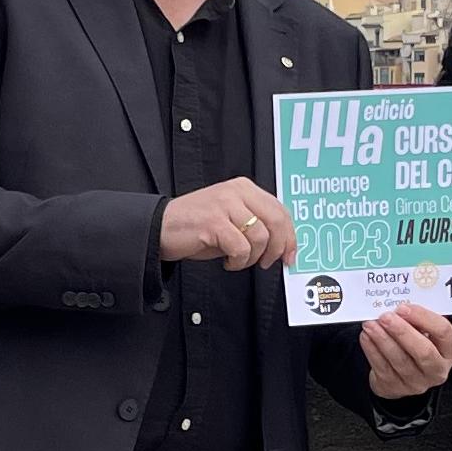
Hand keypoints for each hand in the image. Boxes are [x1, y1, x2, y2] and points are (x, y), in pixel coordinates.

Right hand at [160, 177, 296, 271]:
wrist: (161, 227)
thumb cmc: (195, 225)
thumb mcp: (231, 217)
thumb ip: (254, 223)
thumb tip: (280, 244)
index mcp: (244, 188)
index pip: (280, 210)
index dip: (290, 236)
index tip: (290, 254)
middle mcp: (236, 192)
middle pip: (276, 220)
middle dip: (278, 248)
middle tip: (267, 262)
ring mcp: (225, 205)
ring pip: (260, 237)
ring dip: (252, 257)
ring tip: (238, 260)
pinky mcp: (214, 222)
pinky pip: (241, 248)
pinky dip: (238, 261)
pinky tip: (227, 261)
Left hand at [358, 303, 451, 399]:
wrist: (400, 373)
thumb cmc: (415, 346)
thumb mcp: (424, 332)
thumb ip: (418, 321)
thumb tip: (400, 308)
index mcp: (449, 351)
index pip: (444, 333)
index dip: (424, 318)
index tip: (404, 308)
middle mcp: (437, 369)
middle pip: (423, 351)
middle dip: (402, 332)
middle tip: (386, 317)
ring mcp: (416, 382)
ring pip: (400, 360)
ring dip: (383, 339)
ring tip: (371, 324)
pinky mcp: (395, 387)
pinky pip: (382, 367)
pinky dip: (372, 350)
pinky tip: (366, 336)